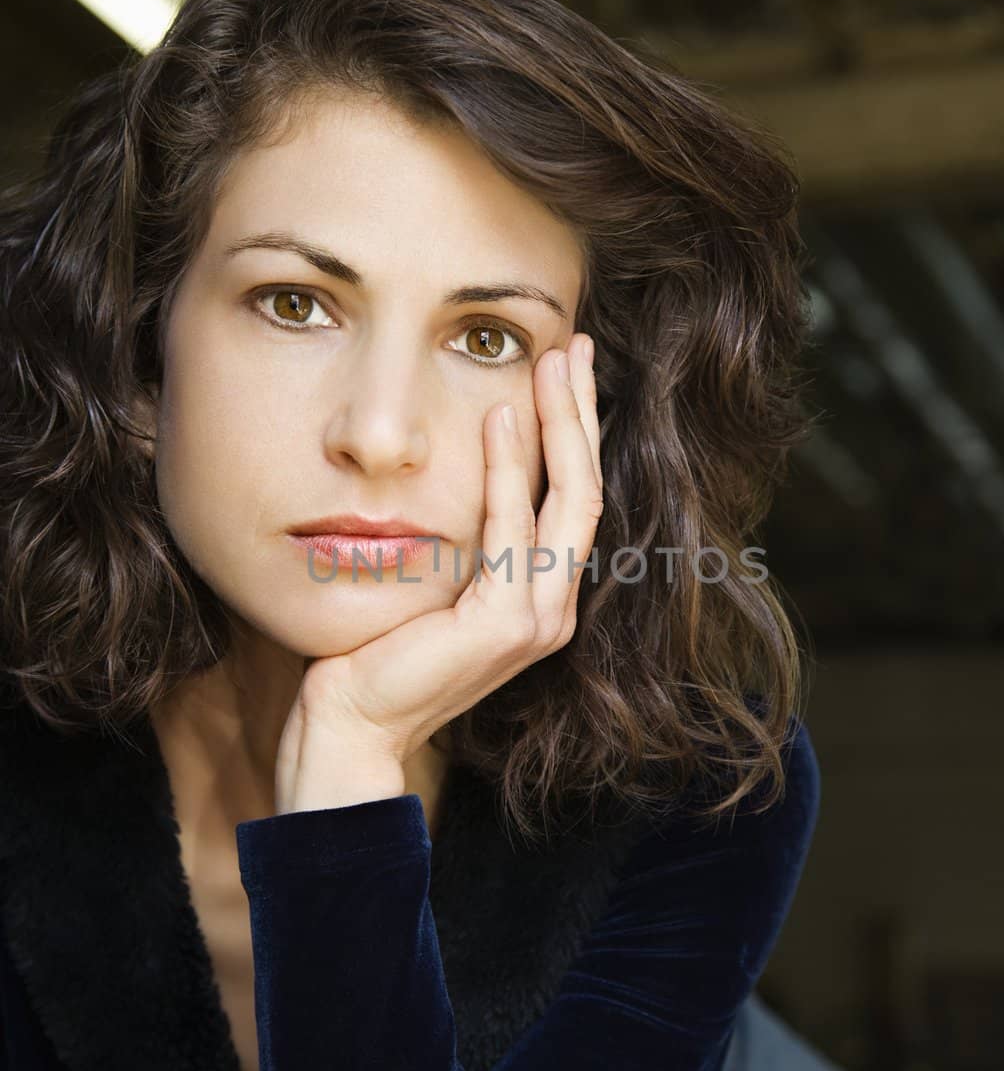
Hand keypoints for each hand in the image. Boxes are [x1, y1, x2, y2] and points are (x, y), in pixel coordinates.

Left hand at [273, 335, 602, 814]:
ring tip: (551, 362)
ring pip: (568, 501)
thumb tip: (454, 463)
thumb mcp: (431, 579)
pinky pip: (513, 529)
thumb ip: (461, 535)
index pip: (574, 497)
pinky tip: (500, 416)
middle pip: (585, 489)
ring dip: (560, 424)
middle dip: (581, 412)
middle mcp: (552, 607)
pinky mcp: (504, 624)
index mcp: (541, 596)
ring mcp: (536, 618)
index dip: (576, 430)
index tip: (566, 367)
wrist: (352, 725)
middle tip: (575, 345)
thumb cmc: (377, 652)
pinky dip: (508, 469)